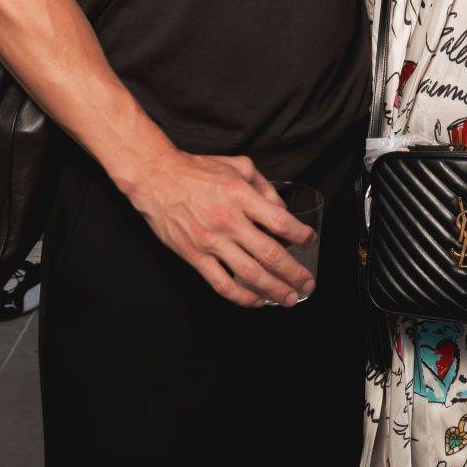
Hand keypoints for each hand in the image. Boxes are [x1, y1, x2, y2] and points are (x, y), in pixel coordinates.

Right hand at [126, 149, 315, 308]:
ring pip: (250, 274)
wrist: (156, 179)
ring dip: (274, 290)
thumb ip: (263, 185)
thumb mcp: (237, 165)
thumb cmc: (196, 170)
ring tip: (289, 298)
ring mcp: (211, 242)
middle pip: (270, 254)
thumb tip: (280, 207)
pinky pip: (221, 284)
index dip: (300, 236)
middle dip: (294, 273)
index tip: (309, 241)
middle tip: (307, 283)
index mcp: (241, 196)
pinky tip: (256, 301)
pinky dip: (242, 297)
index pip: (280, 222)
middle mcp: (229, 221)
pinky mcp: (194, 257)